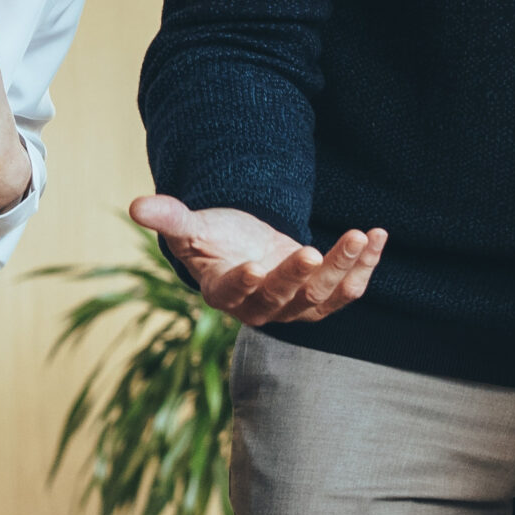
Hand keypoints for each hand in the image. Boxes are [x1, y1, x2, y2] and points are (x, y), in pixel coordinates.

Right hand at [130, 195, 384, 325]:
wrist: (245, 252)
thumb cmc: (215, 240)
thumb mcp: (192, 227)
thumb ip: (171, 217)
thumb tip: (137, 206)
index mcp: (225, 292)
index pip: (236, 292)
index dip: (246, 282)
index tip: (256, 265)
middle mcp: (262, 308)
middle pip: (285, 297)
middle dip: (301, 274)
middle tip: (315, 250)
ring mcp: (296, 308)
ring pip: (323, 296)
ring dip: (345, 266)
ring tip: (361, 234)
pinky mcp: (322, 301)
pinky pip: (348, 290)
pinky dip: (365, 265)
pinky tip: (378, 236)